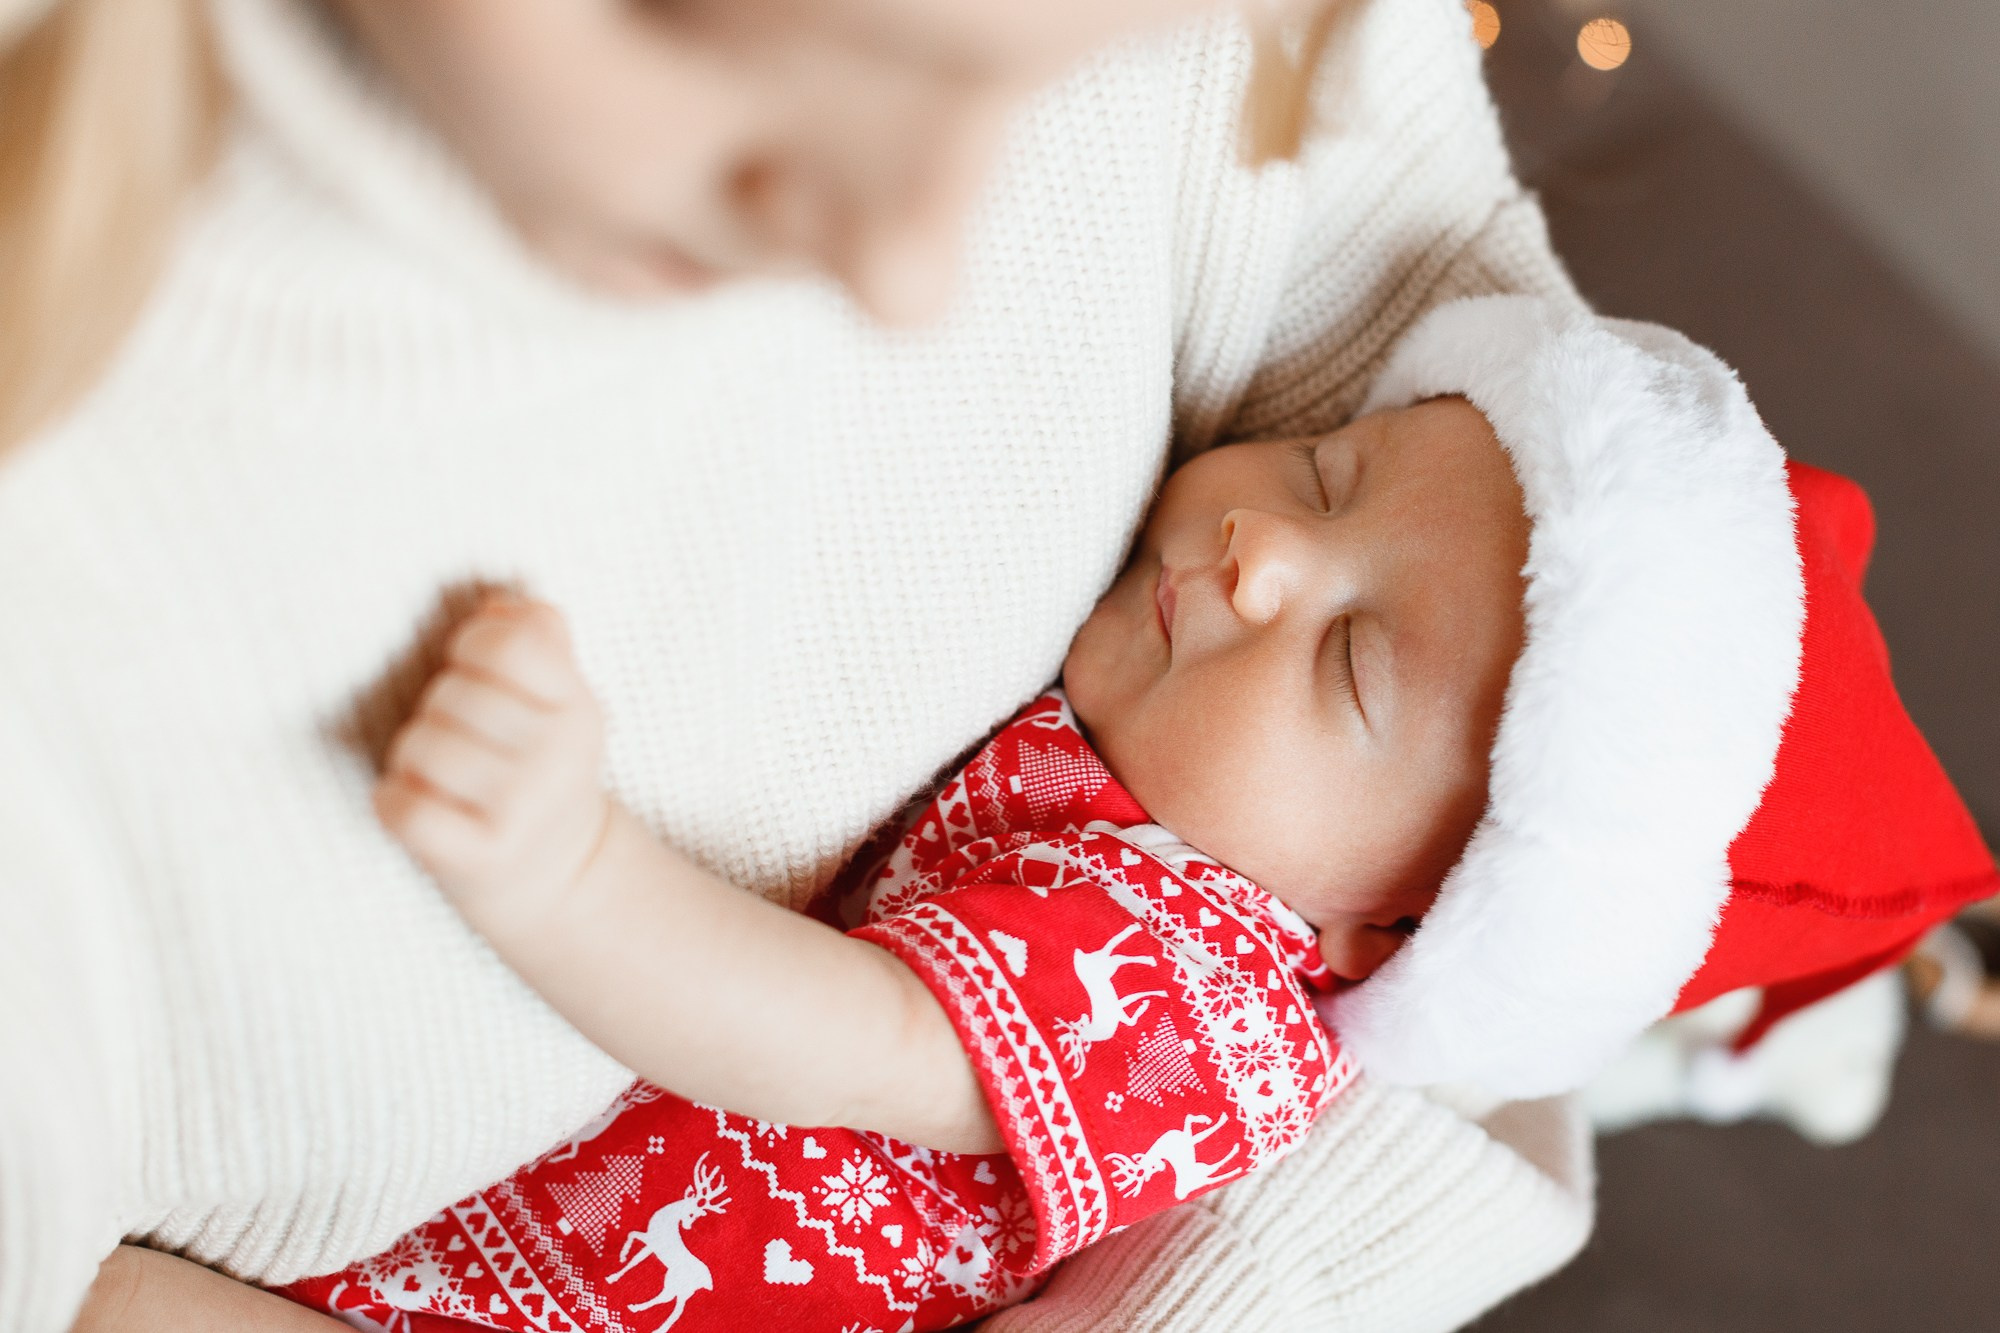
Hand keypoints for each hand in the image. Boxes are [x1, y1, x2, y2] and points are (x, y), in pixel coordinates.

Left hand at [375, 595, 611, 936]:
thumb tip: (501, 606)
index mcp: (578, 706)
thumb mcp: (559, 702)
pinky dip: (394, 804)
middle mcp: (559, 756)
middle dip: (436, 715)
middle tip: (460, 744)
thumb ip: (538, 642)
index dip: (470, 648)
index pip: (506, 642)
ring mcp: (523, 809)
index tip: (473, 673)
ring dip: (411, 761)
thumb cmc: (538, 770)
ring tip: (441, 779)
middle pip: (448, 695)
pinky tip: (418, 808)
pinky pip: (403, 809)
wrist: (560, 877)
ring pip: (417, 747)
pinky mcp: (482, 858)